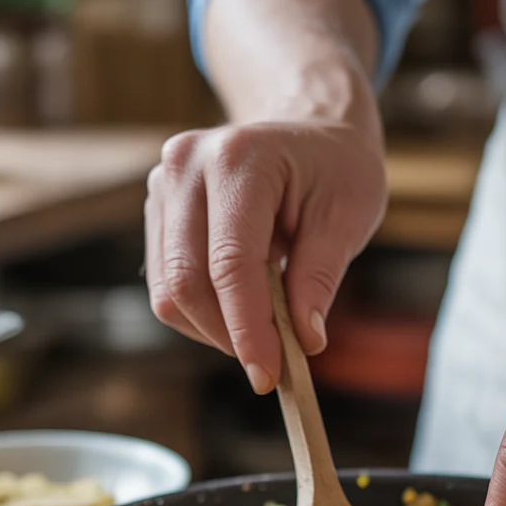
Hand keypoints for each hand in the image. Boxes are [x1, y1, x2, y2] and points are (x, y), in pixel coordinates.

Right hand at [144, 121, 386, 392]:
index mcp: (240, 158)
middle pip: (186, 281)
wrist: (310, 130)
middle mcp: (186, 165)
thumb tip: (303, 341)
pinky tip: (241, 308)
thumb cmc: (336, 171)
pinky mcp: (158, 212)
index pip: (231, 263)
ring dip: (213, 329)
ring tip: (263, 329)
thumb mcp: (347, 219)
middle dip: (228, 335)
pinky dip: (202, 314)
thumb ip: (319, 279)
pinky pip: (166, 285)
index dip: (247, 328)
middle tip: (271, 365)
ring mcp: (163, 186)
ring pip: (169, 291)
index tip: (268, 376)